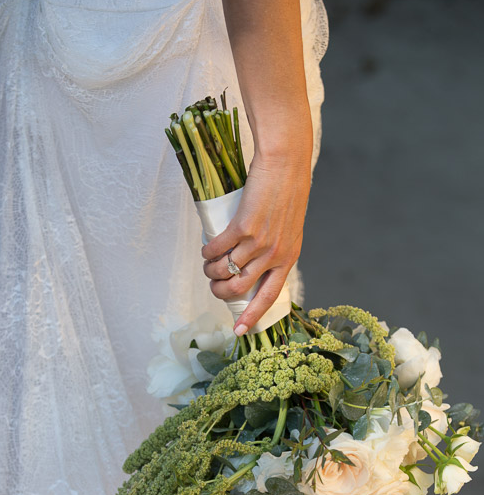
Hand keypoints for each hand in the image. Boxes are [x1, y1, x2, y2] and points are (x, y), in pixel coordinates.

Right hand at [202, 148, 311, 334]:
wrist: (285, 163)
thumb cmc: (286, 192)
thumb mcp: (289, 228)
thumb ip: (276, 247)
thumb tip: (252, 263)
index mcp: (288, 258)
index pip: (270, 297)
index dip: (252, 316)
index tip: (238, 331)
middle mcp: (275, 255)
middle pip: (240, 289)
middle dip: (220, 292)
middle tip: (213, 284)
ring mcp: (260, 242)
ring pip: (227, 271)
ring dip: (211, 272)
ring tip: (207, 265)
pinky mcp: (244, 226)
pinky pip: (218, 249)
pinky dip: (207, 253)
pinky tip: (205, 250)